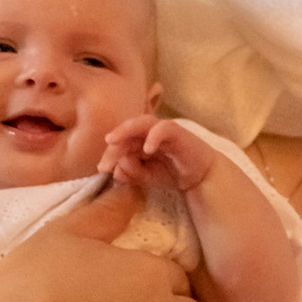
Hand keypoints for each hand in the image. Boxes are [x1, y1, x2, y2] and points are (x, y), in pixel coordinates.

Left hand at [96, 112, 211, 193]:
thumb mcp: (147, 177)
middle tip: (105, 164)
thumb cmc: (171, 172)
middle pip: (127, 132)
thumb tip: (116, 171)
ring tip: (114, 141)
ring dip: (126, 131)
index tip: (102, 168)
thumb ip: (131, 173)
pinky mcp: (178, 132)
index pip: (120, 141)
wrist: (200, 176)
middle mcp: (149, 131)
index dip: (109, 153)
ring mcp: (163, 130)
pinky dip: (154, 136)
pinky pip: (164, 128)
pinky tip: (147, 149)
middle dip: (114, 147)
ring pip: (142, 123)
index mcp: (139, 139)